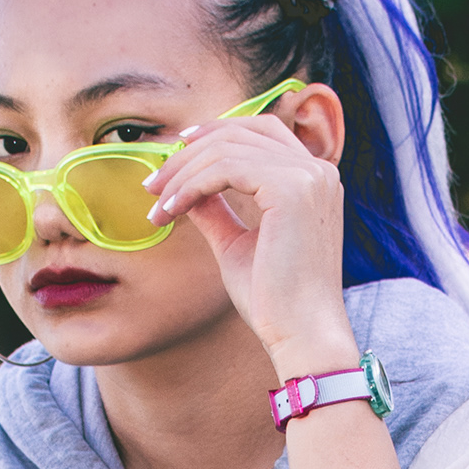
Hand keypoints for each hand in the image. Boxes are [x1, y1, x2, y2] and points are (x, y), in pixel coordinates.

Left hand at [141, 99, 355, 376]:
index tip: (175, 152)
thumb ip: (216, 210)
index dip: (214, 132)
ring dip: (183, 174)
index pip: (259, 131)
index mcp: (312, 179)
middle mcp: (317, 170)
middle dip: (188, 154)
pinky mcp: (292, 190)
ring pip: (227, 149)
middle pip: (239, 133)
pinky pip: (226, 168)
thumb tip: (186, 186)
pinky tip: (172, 211)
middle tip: (152, 185)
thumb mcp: (237, 245)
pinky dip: (191, 186)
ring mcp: (308, 176)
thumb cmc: (274, 302)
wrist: (301, 336)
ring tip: (157, 206)